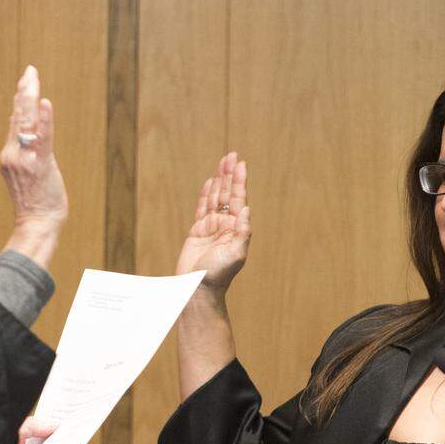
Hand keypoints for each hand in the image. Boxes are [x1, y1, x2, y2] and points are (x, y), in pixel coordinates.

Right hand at [0, 66, 67, 267]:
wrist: (36, 223)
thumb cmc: (35, 202)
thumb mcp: (24, 174)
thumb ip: (23, 151)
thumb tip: (23, 130)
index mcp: (9, 155)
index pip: (14, 122)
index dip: (20, 101)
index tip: (24, 82)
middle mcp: (13, 154)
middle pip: (18, 117)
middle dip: (25, 91)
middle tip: (30, 70)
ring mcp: (25, 159)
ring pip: (27, 123)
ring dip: (30, 98)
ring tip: (32, 78)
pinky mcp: (40, 165)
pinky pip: (42, 138)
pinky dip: (44, 120)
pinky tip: (45, 103)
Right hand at [176, 152, 249, 292]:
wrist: (197, 288)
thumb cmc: (218, 274)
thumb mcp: (236, 254)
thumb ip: (242, 232)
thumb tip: (246, 209)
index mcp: (235, 228)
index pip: (238, 199)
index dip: (239, 181)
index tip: (240, 164)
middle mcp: (225, 225)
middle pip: (228, 194)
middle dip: (229, 174)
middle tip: (232, 155)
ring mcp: (211, 227)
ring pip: (216, 198)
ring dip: (219, 180)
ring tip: (223, 162)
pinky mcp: (197, 232)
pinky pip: (202, 208)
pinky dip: (205, 195)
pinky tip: (209, 182)